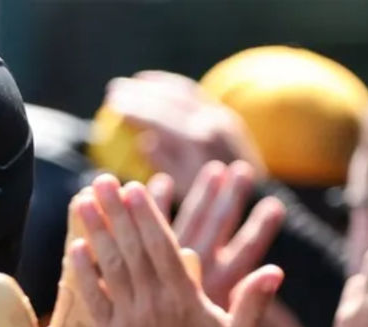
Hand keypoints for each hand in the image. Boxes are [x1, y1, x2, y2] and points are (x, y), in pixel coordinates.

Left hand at [69, 175, 283, 326]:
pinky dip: (84, 274)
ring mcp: (128, 319)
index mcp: (185, 298)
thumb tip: (275, 269)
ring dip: (96, 232)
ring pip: (110, 267)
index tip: (134, 188)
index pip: (163, 246)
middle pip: (133, 248)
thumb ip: (252, 302)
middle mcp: (154, 303)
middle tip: (102, 181)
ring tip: (83, 202)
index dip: (147, 215)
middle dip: (117, 212)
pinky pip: (93, 299)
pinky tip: (75, 248)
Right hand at [106, 72, 264, 195]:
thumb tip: (143, 144)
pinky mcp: (225, 116)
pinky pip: (195, 95)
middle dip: (140, 93)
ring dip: (155, 85)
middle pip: (170, 99)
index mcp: (199, 142)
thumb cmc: (215, 202)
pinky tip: (157, 86)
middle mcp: (211, 123)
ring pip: (184, 92)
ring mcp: (220, 116)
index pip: (161, 117)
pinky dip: (173, 88)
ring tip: (130, 83)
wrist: (256, 195)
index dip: (135, 109)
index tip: (111, 105)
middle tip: (112, 91)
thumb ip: (166, 165)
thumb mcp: (187, 191)